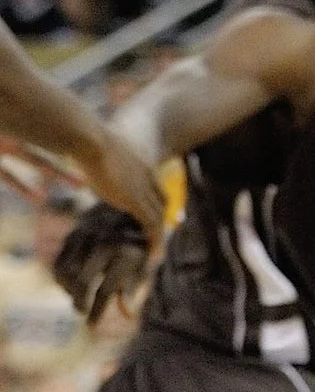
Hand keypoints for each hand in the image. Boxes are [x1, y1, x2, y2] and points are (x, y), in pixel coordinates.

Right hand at [53, 203, 151, 326]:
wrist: (131, 212)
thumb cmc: (140, 247)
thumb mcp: (144, 266)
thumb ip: (133, 288)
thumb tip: (127, 315)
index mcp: (125, 254)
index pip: (107, 289)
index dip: (97, 311)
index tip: (91, 326)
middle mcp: (103, 244)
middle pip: (83, 280)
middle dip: (79, 301)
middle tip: (82, 311)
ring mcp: (85, 238)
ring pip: (66, 271)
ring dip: (69, 290)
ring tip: (79, 299)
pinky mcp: (73, 235)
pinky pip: (59, 261)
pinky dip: (61, 278)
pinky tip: (70, 286)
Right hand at [76, 125, 165, 247]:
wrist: (91, 138)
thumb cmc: (84, 137)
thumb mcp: (94, 146)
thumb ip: (93, 155)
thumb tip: (76, 153)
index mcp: (139, 163)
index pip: (154, 186)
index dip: (156, 199)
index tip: (154, 211)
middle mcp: (147, 177)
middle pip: (161, 202)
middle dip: (161, 217)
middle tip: (156, 234)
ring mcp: (142, 189)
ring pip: (158, 216)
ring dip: (158, 234)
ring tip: (156, 250)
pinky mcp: (135, 201)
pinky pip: (151, 225)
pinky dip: (155, 240)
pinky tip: (154, 253)